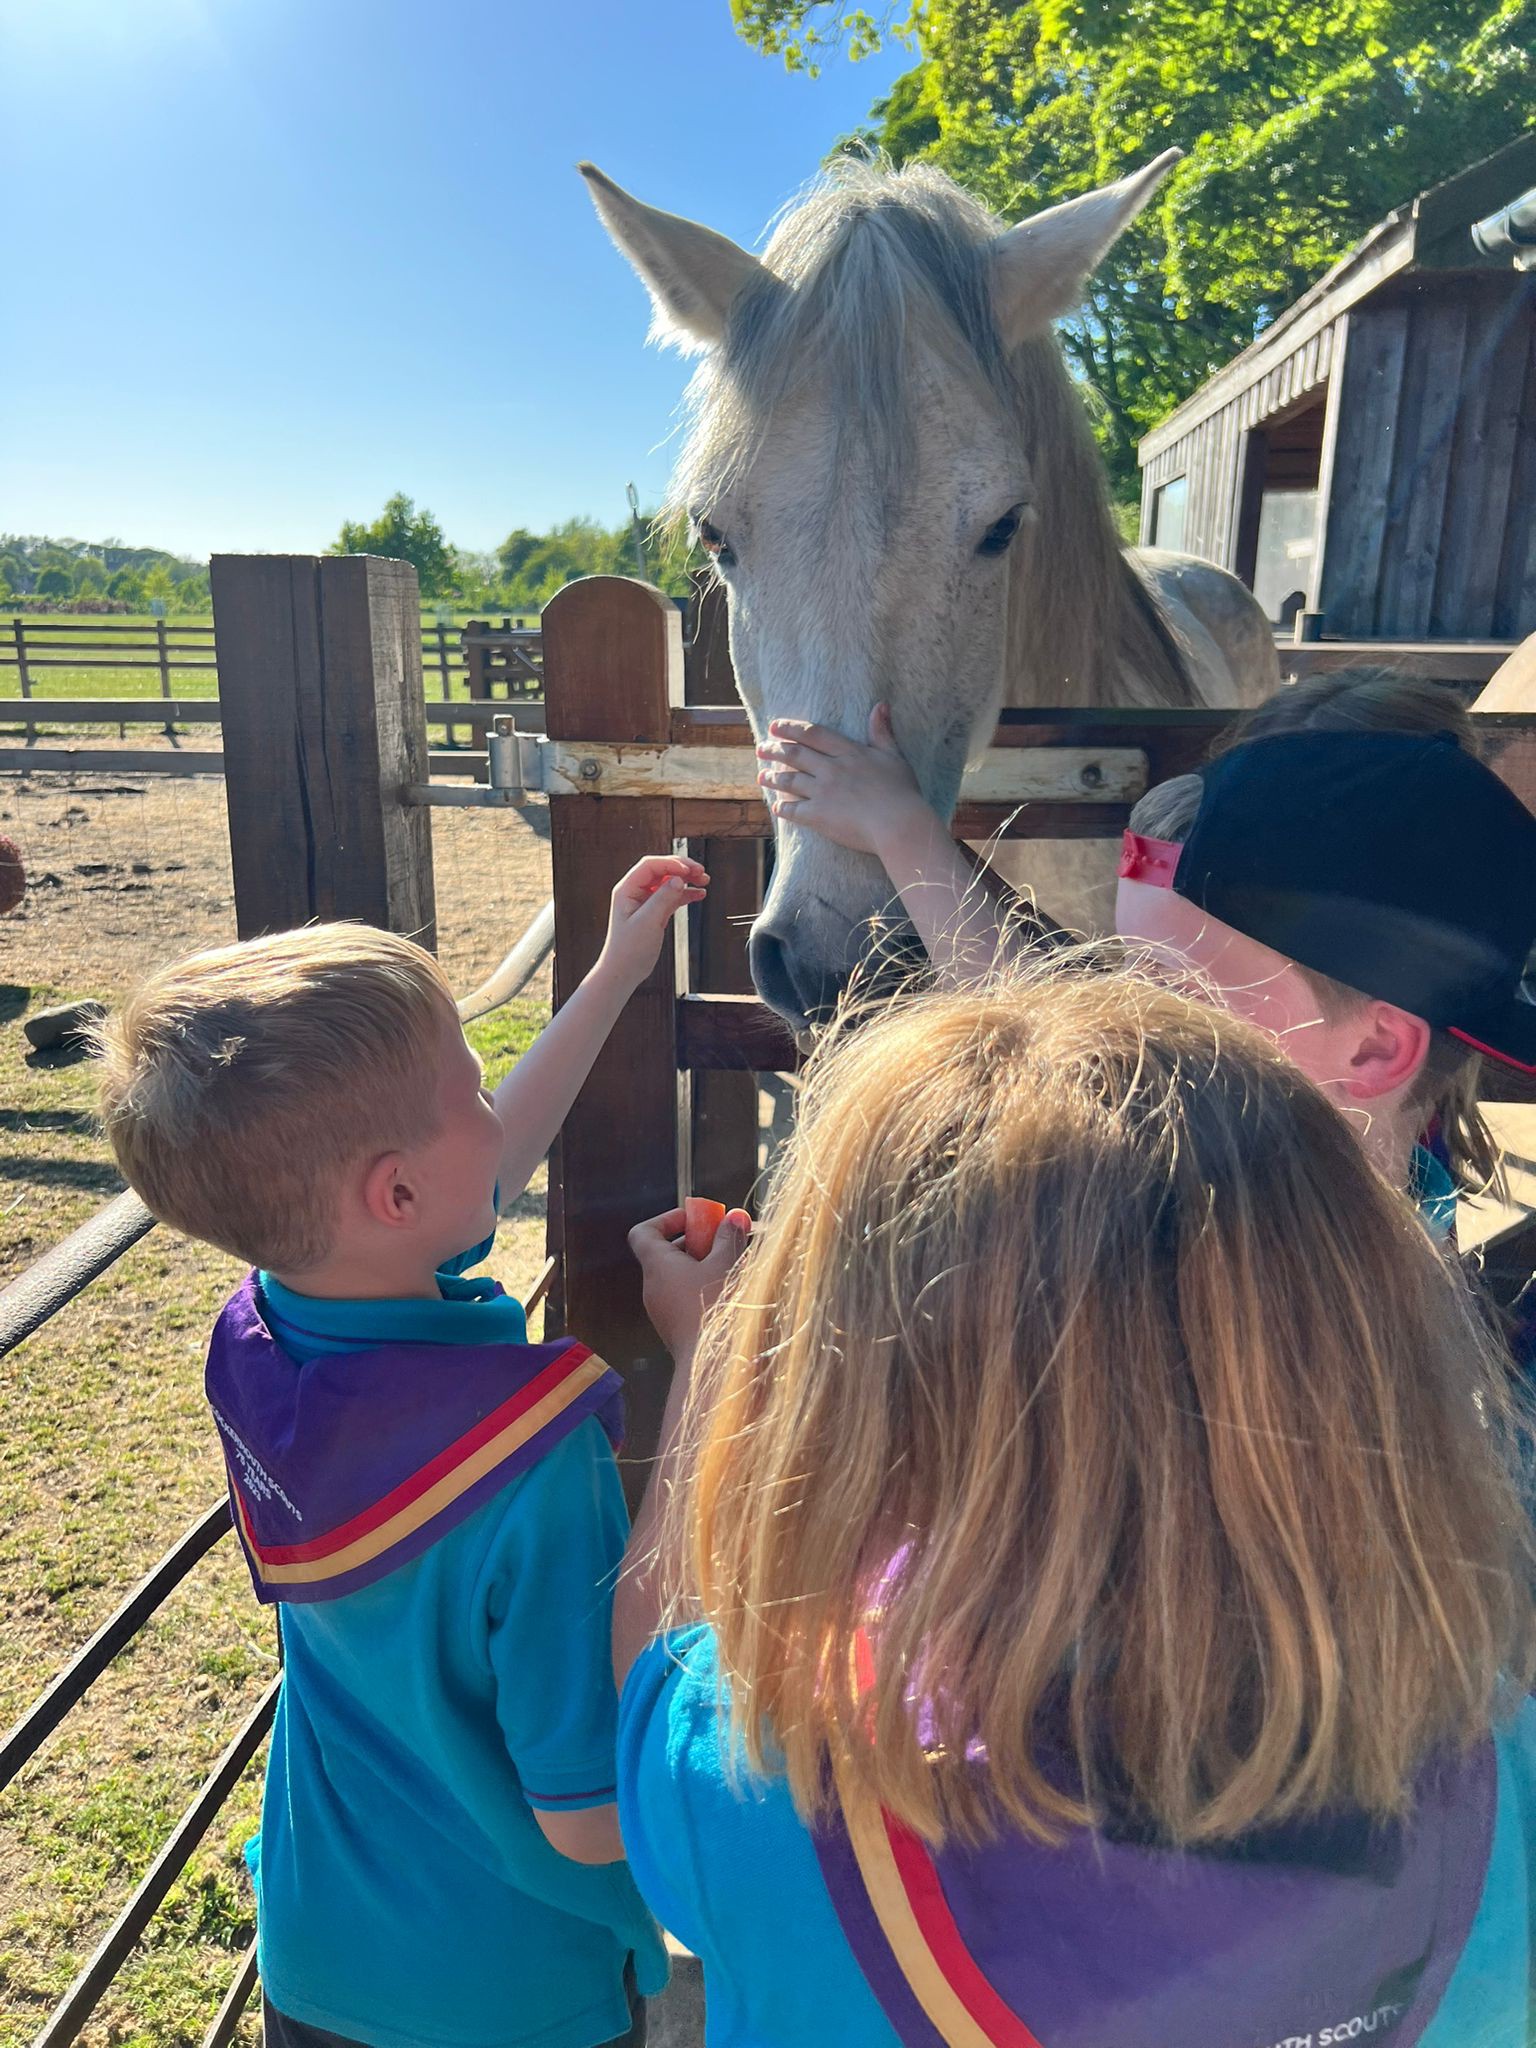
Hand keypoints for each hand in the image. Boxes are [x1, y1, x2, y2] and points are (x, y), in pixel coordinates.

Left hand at [595, 855, 707, 989]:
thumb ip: (663, 898)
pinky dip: (686, 894)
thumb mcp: (647, 922)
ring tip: (704, 881)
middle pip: (662, 870)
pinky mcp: (655, 913)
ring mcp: (646, 902)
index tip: (689, 870)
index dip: (671, 863)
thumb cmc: (628, 950)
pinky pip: (672, 897)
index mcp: (627, 890)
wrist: (624, 972)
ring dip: (686, 880)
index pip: (650, 866)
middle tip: (700, 871)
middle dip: (682, 868)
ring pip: (669, 882)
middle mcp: (636, 892)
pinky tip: (699, 894)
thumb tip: (678, 880)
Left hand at [628, 1204, 749, 1359]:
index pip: (643, 1233)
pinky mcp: (677, 1329)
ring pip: (680, 1278)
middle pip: (667, 1253)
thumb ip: (730, 1238)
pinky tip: (732, 1292)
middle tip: (726, 1240)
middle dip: (698, 1242)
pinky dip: (705, 1288)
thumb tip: (735, 1216)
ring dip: (706, 1266)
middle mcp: (653, 1287)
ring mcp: (663, 1311)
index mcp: (657, 1266)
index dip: (666, 1220)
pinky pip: (686, 1298)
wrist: (713, 1364)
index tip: (695, 1219)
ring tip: (736, 1266)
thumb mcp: (727, 1265)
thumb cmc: (715, 1309)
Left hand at [756, 705, 929, 856]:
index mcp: (849, 753)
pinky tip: (777, 808)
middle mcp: (832, 769)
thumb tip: (880, 704)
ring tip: (762, 776)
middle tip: (760, 748)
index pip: (814, 734)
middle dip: (774, 750)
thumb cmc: (903, 793)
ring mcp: (824, 792)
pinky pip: (794, 810)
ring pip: (790, 780)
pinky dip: (784, 808)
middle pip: (795, 755)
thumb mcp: (894, 757)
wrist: (899, 825)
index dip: (792, 729)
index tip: (775, 726)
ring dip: (773, 777)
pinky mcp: (819, 816)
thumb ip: (882, 732)